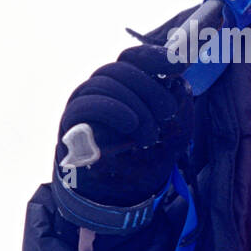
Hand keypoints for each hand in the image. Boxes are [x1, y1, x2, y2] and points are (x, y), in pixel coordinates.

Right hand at [55, 45, 192, 206]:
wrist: (124, 194)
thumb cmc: (149, 156)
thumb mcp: (176, 128)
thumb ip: (180, 102)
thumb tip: (178, 80)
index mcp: (127, 84)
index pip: (134, 58)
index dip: (155, 56)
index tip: (179, 65)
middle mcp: (103, 88)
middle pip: (120, 68)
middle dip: (149, 88)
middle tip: (167, 113)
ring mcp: (84, 103)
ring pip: (103, 84)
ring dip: (134, 107)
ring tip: (149, 135)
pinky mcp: (70, 124)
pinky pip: (85, 104)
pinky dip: (111, 109)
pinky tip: (130, 123)